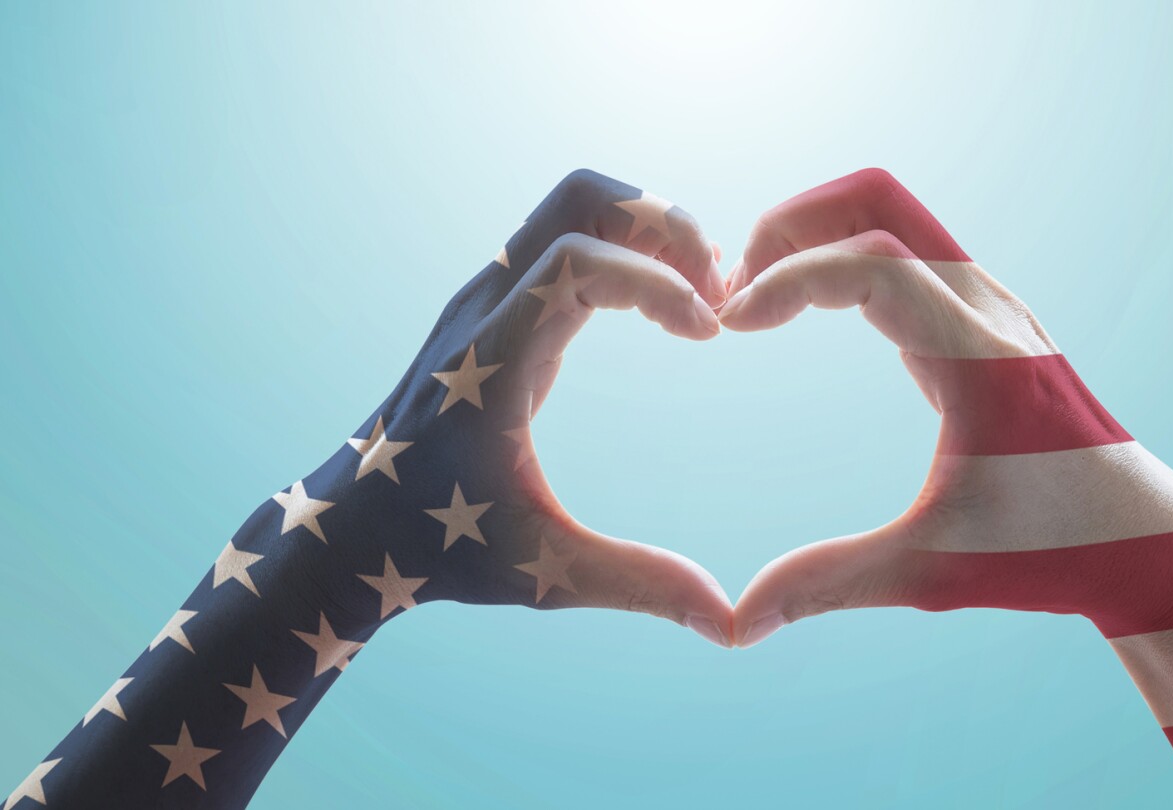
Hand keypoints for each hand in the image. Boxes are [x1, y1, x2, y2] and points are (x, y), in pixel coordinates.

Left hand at [297, 168, 733, 644]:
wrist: (353, 524)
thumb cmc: (439, 545)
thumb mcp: (543, 571)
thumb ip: (635, 584)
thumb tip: (726, 621)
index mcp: (491, 359)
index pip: (581, 262)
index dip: (659, 283)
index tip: (709, 335)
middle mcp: (484, 308)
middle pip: (580, 197)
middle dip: (664, 224)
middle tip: (718, 290)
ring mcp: (486, 298)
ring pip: (574, 206)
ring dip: (649, 230)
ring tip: (704, 296)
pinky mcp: (497, 306)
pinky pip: (568, 238)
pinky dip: (627, 249)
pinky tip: (667, 307)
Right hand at [719, 168, 1172, 645]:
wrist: (1143, 538)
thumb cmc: (1051, 551)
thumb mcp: (932, 573)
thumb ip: (830, 585)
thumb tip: (737, 623)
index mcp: (980, 357)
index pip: (870, 264)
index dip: (788, 280)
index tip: (730, 326)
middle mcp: (989, 310)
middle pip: (877, 198)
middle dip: (790, 224)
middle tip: (734, 288)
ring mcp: (990, 306)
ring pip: (892, 214)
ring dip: (815, 235)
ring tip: (756, 299)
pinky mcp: (982, 319)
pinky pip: (903, 251)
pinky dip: (842, 257)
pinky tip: (803, 312)